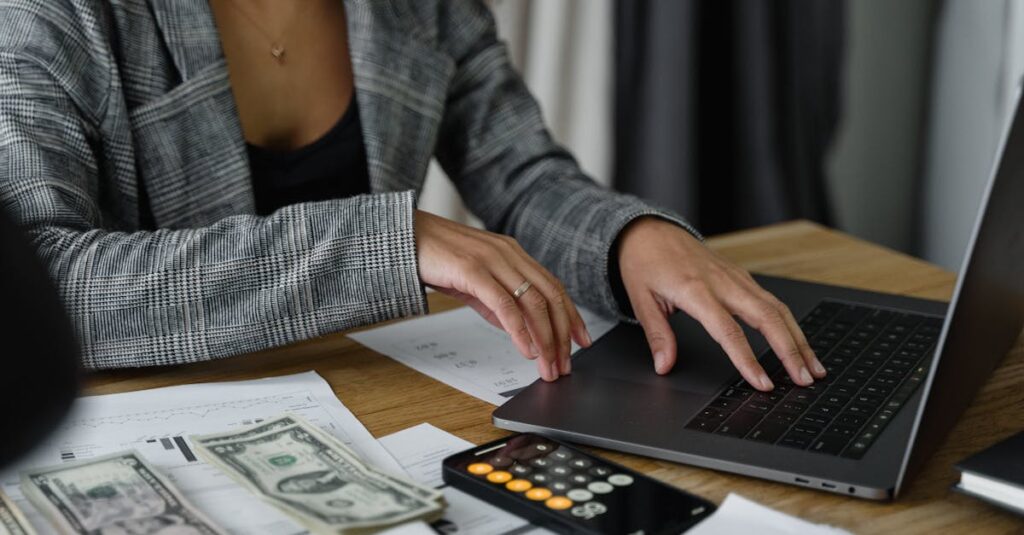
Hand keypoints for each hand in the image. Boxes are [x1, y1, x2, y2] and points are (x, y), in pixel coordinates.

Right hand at [414, 210, 591, 380]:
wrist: (402, 237)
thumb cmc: (435, 256)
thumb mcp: (474, 281)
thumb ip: (496, 301)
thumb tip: (516, 328)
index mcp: (513, 254)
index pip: (553, 286)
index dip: (571, 315)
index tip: (581, 340)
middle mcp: (509, 254)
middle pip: (550, 296)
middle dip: (563, 334)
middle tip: (566, 363)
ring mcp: (492, 260)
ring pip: (533, 302)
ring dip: (545, 338)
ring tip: (548, 365)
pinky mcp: (473, 270)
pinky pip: (505, 304)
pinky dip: (520, 330)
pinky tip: (526, 349)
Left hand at [617, 217, 824, 390]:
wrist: (650, 230)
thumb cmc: (644, 262)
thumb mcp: (640, 299)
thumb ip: (657, 335)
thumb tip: (664, 366)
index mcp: (695, 290)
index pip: (728, 331)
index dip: (747, 360)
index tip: (762, 384)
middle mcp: (722, 282)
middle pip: (767, 318)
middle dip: (790, 351)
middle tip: (804, 379)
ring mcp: (736, 277)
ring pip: (777, 308)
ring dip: (799, 339)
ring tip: (813, 367)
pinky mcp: (742, 276)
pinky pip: (772, 301)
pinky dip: (789, 324)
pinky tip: (798, 341)